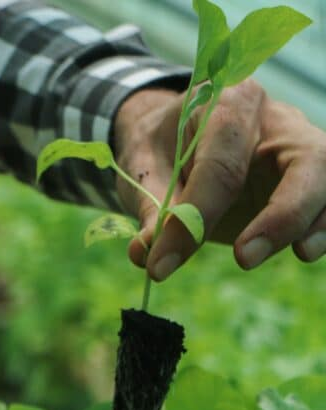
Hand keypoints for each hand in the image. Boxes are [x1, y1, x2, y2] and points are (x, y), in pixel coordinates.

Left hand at [114, 80, 325, 280]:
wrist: (173, 134)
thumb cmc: (160, 149)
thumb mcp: (144, 171)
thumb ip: (150, 211)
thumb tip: (144, 254)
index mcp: (228, 102)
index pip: (221, 164)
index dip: (195, 217)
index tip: (161, 263)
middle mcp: (276, 119)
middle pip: (307, 159)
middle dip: (283, 214)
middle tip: (245, 257)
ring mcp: (300, 146)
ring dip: (316, 221)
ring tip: (303, 254)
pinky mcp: (308, 177)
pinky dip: (321, 225)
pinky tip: (305, 248)